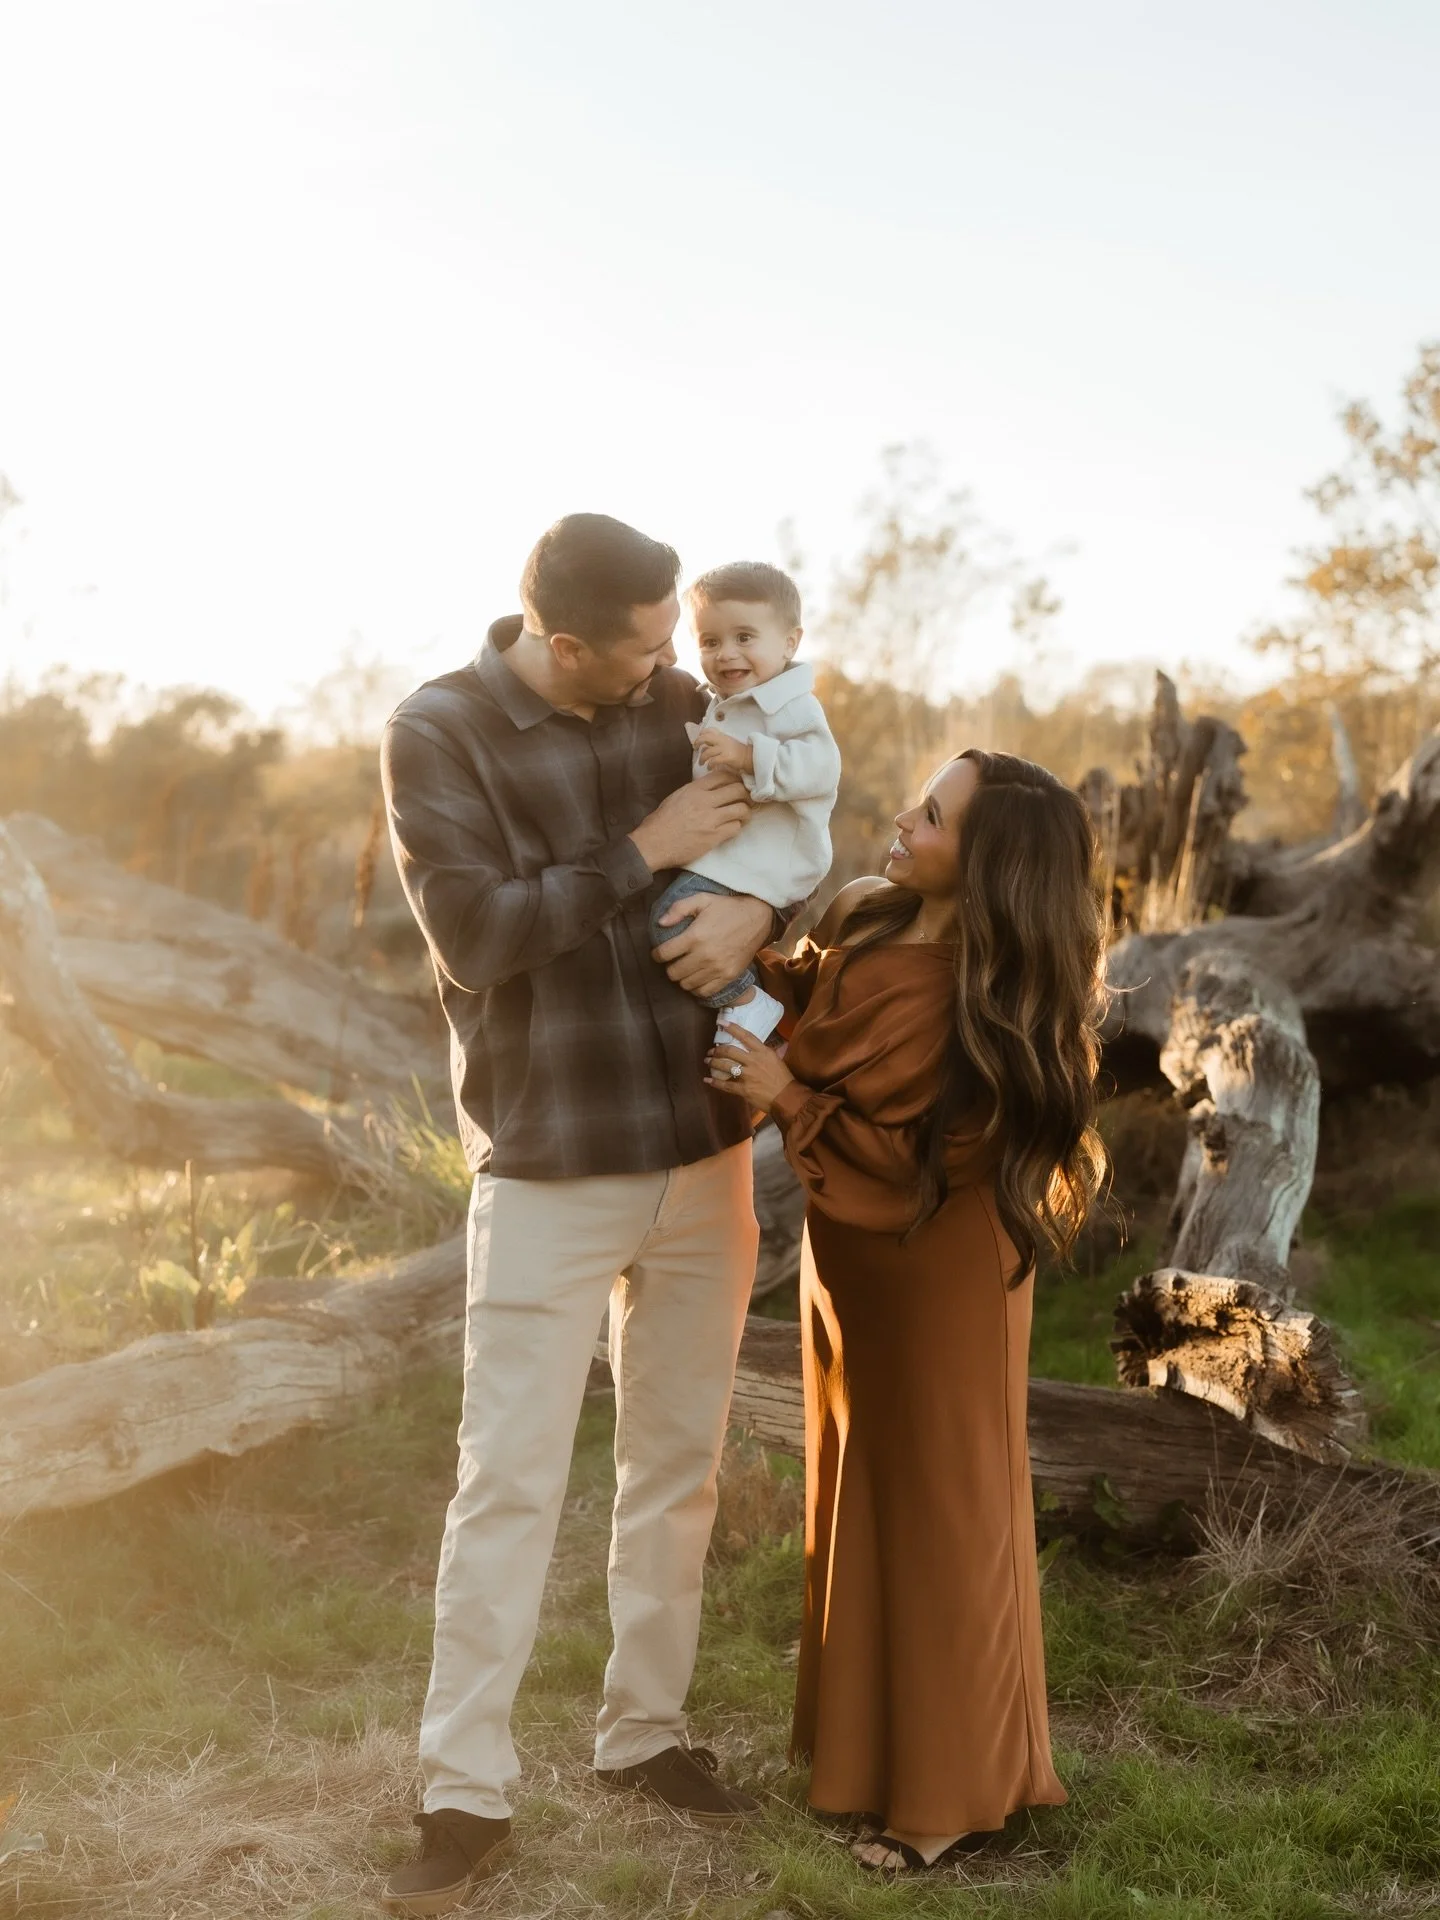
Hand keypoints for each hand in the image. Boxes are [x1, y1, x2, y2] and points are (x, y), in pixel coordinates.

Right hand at [628, 772, 749, 872]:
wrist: (653, 843)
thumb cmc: (660, 822)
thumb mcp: (676, 797)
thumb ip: (695, 791)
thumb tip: (711, 788)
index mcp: (694, 789)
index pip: (724, 775)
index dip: (734, 779)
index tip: (736, 785)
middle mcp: (705, 801)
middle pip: (738, 789)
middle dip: (745, 794)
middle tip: (745, 800)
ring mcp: (710, 819)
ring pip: (741, 808)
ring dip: (745, 812)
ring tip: (742, 816)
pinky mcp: (713, 837)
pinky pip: (735, 827)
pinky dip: (737, 827)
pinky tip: (731, 828)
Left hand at [653, 891, 773, 997]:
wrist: (757, 918)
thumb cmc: (727, 908)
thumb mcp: (702, 899)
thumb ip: (679, 908)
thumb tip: (660, 923)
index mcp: (695, 936)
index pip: (664, 954)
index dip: (657, 954)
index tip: (658, 953)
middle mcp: (705, 955)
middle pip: (673, 973)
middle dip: (669, 967)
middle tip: (673, 961)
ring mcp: (717, 969)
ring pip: (686, 985)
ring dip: (682, 978)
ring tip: (685, 969)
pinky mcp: (728, 976)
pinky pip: (704, 992)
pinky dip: (696, 988)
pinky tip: (696, 978)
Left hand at [694, 727, 753, 775]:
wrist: (749, 758)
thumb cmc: (738, 752)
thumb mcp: (727, 743)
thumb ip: (717, 742)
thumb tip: (704, 746)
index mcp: (722, 736)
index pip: (709, 730)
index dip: (701, 734)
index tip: (698, 739)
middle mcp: (722, 740)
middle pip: (705, 738)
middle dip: (697, 742)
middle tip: (695, 749)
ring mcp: (724, 748)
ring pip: (707, 752)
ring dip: (702, 758)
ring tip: (701, 763)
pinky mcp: (726, 757)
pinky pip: (713, 761)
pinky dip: (709, 765)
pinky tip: (709, 768)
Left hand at [705, 1021, 794, 1111]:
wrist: (787, 1097)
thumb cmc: (784, 1078)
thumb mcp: (776, 1060)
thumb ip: (765, 1053)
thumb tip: (760, 1046)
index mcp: (763, 1052)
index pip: (745, 1036)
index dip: (732, 1028)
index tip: (721, 1022)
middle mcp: (754, 1061)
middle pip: (730, 1051)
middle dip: (717, 1050)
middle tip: (711, 1051)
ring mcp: (748, 1075)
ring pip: (725, 1066)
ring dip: (713, 1062)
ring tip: (707, 1061)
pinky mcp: (744, 1089)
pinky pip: (726, 1085)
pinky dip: (715, 1082)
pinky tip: (707, 1080)